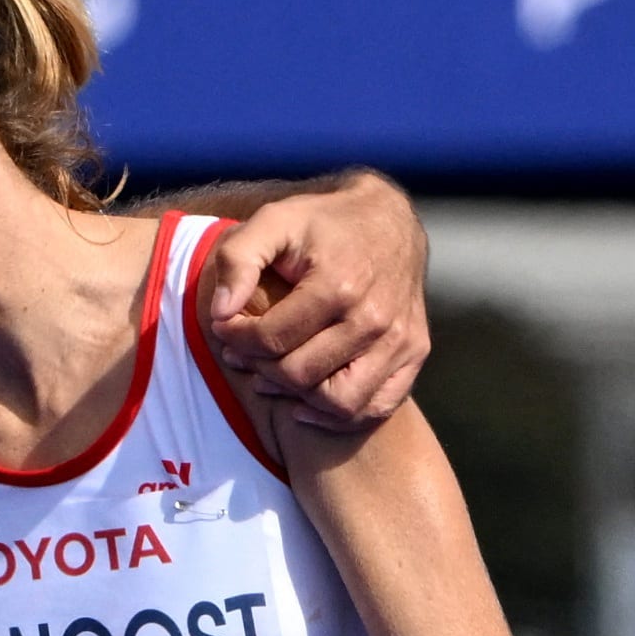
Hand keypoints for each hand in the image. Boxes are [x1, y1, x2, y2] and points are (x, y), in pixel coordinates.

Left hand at [203, 173, 429, 432]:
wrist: (386, 219)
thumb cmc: (320, 223)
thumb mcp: (273, 221)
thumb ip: (238, 260)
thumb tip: (220, 312)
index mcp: (339, 284)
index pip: (272, 339)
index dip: (237, 338)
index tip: (224, 327)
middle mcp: (375, 318)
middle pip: (300, 374)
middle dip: (259, 367)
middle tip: (241, 353)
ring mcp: (400, 339)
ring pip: (338, 402)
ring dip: (295, 398)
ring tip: (270, 377)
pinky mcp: (414, 352)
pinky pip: (374, 407)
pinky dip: (337, 416)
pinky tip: (305, 404)